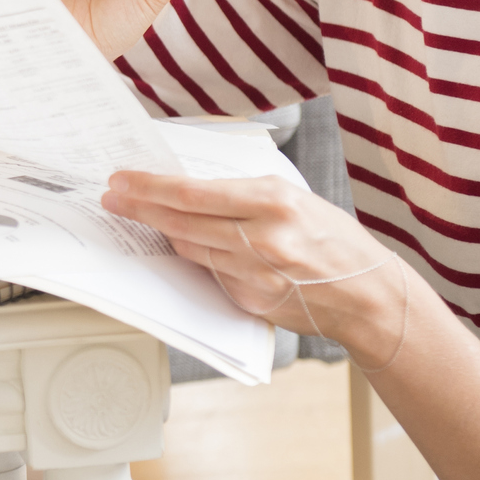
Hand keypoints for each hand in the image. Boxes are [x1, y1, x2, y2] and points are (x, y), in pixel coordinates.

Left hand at [103, 171, 408, 364]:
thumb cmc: (332, 237)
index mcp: (274, 201)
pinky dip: (198, 257)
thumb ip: (245, 193)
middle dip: (140, 208)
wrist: (367, 294)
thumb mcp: (295, 197)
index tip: (123, 179)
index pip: (194, 192)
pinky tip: (187, 245)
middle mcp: (263, 238)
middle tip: (112, 198)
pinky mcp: (250, 300)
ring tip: (140, 216)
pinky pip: (210, 273)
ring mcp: (255, 274)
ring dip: (163, 233)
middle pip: (182, 222)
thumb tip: (189, 186)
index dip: (151, 186)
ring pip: (190, 248)